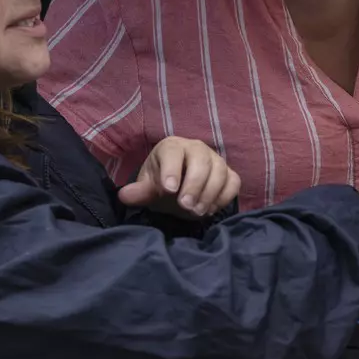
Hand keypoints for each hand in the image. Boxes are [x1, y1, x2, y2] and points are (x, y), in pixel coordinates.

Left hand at [119, 137, 241, 216]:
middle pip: (201, 160)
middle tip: (185, 206)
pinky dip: (224, 196)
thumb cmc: (162, 185)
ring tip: (196, 212)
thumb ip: (139, 192)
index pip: (173, 152)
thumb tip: (125, 196)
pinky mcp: (229, 174)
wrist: (179, 190)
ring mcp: (215, 160)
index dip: (172, 170)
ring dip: (209, 193)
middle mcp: (196, 148)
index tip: (169, 190)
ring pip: (220, 170)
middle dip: (194, 185)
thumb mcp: (147, 189)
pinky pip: (233, 182)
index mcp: (172, 147)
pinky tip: (210, 209)